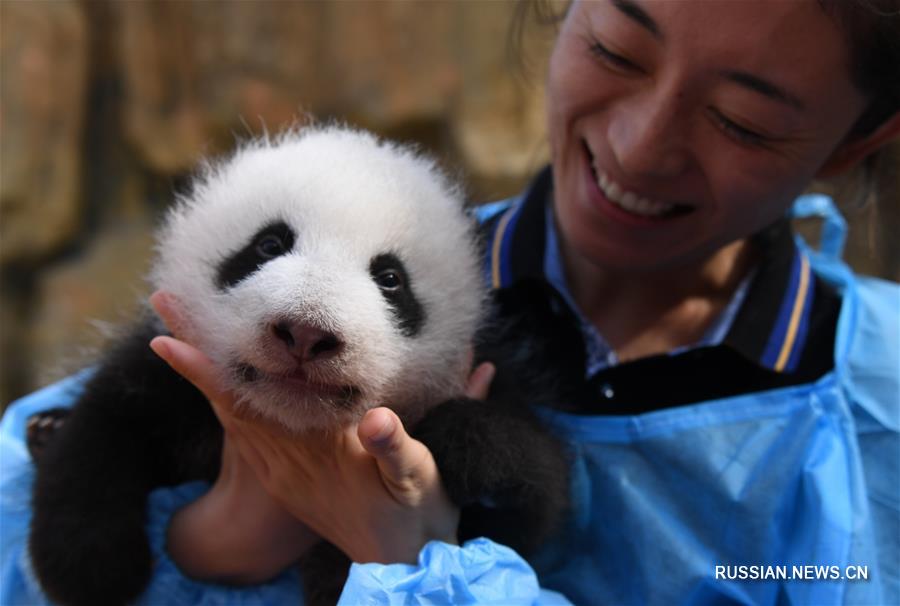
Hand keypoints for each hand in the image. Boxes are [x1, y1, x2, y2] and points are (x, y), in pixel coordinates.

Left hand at [150, 290, 495, 565]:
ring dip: (204, 374)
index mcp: (316, 448)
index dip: (211, 372)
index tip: (169, 341)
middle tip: (164, 302)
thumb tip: (375, 418)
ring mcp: (280, 468)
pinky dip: (223, 397)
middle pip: (228, 400)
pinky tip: (219, 378)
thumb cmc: (411, 507)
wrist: (395, 555)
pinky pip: (243, 430)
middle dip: (194, 353)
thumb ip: (393, 447)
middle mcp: (286, 457)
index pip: (254, 402)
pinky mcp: (283, 475)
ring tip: (179, 331)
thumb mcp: (413, 474)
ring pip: (231, 414)